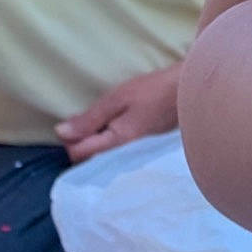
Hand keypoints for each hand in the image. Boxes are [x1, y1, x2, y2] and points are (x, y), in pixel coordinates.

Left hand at [57, 62, 182, 162]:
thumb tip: (60, 133)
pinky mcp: (142, 153)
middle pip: (88, 160)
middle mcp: (123, 158)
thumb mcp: (119, 98)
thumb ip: (90, 118)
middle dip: (83, 143)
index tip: (79, 121)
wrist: (191, 91)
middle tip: (94, 119)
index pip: (77, 154)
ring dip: (97, 143)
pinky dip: (111, 144)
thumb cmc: (154, 91)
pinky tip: (120, 128)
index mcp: (116, 144)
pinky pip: (116, 155)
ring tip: (107, 122)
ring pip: (102, 158)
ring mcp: (134, 157)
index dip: (71, 138)